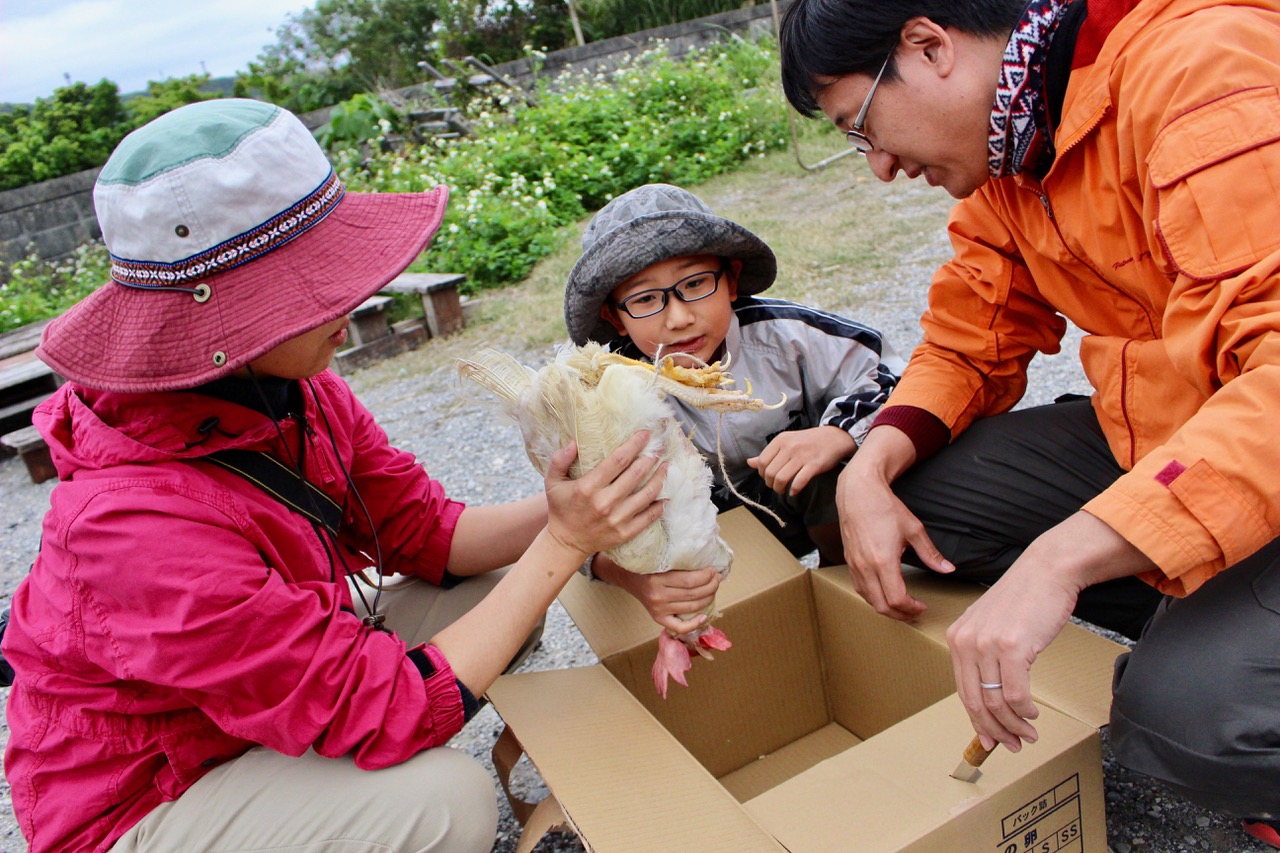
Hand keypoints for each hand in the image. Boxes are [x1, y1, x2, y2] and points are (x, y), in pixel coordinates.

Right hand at [544, 430, 665, 559]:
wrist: (566, 543)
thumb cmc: (561, 508)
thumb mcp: (552, 482)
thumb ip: (559, 460)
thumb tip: (574, 443)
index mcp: (588, 487)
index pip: (617, 460)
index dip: (634, 444)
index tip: (645, 434)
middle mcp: (605, 503)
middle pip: (636, 474)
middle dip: (650, 457)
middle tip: (659, 448)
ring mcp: (617, 519)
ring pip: (647, 494)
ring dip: (660, 477)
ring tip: (666, 466)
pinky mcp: (626, 532)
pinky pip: (649, 516)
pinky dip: (660, 505)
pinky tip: (665, 495)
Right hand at [594, 556, 721, 633]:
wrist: (628, 577)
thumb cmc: (647, 566)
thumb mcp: (660, 560)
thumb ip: (678, 563)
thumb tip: (706, 565)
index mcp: (658, 579)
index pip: (689, 581)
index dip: (706, 576)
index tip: (713, 570)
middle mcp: (658, 596)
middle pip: (693, 594)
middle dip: (711, 586)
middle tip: (717, 579)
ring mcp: (658, 609)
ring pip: (691, 607)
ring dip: (708, 599)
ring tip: (714, 590)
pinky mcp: (658, 618)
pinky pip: (680, 626)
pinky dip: (695, 623)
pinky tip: (704, 616)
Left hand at [747, 426, 855, 495]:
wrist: (835, 437)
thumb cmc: (809, 441)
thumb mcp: (787, 442)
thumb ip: (769, 453)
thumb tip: (750, 463)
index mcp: (781, 440)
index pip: (762, 462)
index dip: (762, 474)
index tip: (768, 477)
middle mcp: (789, 447)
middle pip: (770, 472)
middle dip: (770, 484)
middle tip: (776, 486)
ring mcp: (802, 456)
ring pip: (781, 478)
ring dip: (779, 489)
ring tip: (783, 490)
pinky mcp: (814, 465)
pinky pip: (799, 481)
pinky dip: (794, 490)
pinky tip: (794, 491)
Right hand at [837, 428, 952, 620]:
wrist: (858, 492)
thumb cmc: (884, 507)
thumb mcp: (913, 529)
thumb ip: (931, 553)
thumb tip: (948, 569)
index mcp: (883, 561)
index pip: (897, 599)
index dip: (911, 608)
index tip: (922, 606)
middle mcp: (866, 567)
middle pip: (881, 606)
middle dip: (900, 614)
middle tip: (914, 612)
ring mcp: (855, 565)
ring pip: (868, 599)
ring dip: (885, 607)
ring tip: (901, 605)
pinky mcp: (849, 561)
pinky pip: (859, 587)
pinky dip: (873, 596)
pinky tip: (884, 591)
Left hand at [946, 512, 1153, 751]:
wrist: (1047, 571)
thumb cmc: (1025, 599)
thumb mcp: (992, 625)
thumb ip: (986, 657)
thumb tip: (993, 699)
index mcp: (957, 638)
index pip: (963, 691)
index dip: (978, 721)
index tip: (991, 739)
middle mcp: (966, 642)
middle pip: (975, 702)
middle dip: (994, 730)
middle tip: (1011, 745)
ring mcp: (986, 644)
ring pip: (996, 702)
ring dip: (1013, 725)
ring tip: (1027, 735)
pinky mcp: (1011, 646)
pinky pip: (1015, 693)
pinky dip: (1025, 711)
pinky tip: (1033, 715)